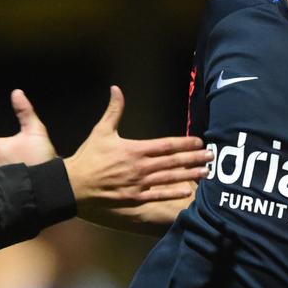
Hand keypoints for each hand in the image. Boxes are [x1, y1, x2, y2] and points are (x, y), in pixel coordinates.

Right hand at [63, 86, 211, 225]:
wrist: (75, 185)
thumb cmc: (88, 158)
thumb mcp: (101, 131)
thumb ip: (113, 111)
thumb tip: (116, 89)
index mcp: (134, 150)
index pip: (166, 145)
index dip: (185, 143)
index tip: (200, 142)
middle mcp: (140, 167)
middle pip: (173, 162)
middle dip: (194, 158)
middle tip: (212, 156)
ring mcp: (139, 184)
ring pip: (170, 178)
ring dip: (189, 175)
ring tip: (206, 172)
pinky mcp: (135, 198)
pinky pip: (158, 195)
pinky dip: (173, 193)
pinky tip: (187, 192)